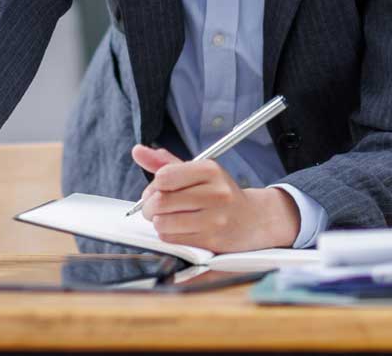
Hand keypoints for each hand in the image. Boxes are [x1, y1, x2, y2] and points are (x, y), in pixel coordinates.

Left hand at [129, 145, 299, 252]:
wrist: (253, 219)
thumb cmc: (219, 194)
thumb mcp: (197, 172)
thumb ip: (165, 163)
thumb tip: (137, 151)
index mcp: (210, 170)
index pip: (164, 176)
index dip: (153, 185)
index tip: (156, 190)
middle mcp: (215, 193)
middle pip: (160, 201)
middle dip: (149, 206)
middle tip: (153, 207)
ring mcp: (215, 219)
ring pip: (163, 223)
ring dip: (158, 222)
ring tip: (167, 218)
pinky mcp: (211, 241)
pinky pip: (172, 239)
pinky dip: (168, 235)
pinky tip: (178, 229)